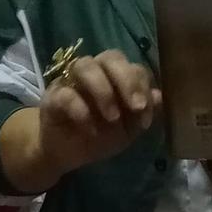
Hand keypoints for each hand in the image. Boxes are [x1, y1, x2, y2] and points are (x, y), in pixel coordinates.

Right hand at [39, 49, 161, 178]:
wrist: (66, 154)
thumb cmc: (98, 137)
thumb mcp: (126, 130)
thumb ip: (142, 114)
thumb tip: (159, 96)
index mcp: (114, 78)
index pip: (132, 67)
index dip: (142, 88)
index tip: (145, 118)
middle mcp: (93, 72)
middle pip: (110, 57)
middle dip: (127, 80)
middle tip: (136, 106)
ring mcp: (70, 81)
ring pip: (85, 66)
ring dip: (103, 91)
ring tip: (113, 118)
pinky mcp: (52, 96)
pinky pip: (65, 93)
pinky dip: (80, 110)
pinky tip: (90, 130)